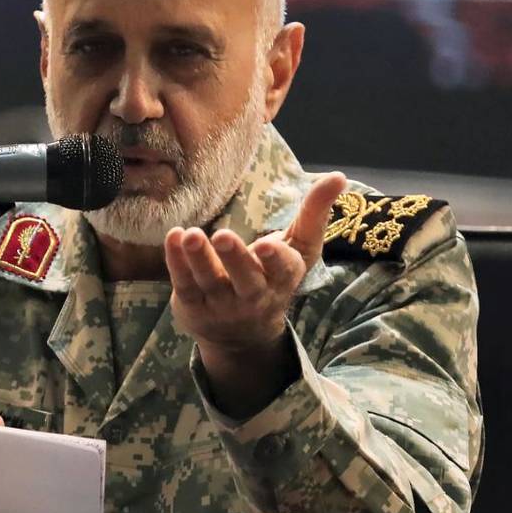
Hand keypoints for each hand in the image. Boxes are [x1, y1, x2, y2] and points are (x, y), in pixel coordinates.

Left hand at [163, 172, 347, 415]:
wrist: (243, 336)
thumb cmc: (274, 276)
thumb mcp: (299, 249)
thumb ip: (315, 214)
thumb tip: (339, 176)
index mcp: (282, 278)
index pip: (283, 270)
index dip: (276, 258)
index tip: (268, 244)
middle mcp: (254, 295)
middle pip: (245, 278)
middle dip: (235, 257)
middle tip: (222, 236)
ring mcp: (222, 304)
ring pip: (210, 281)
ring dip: (199, 258)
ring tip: (189, 235)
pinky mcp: (194, 306)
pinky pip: (184, 284)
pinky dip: (177, 262)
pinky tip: (173, 237)